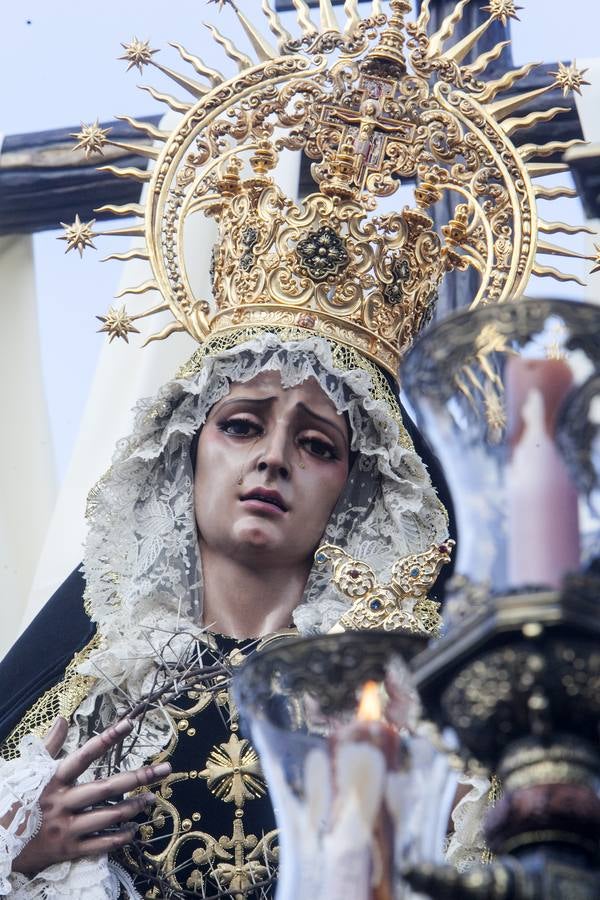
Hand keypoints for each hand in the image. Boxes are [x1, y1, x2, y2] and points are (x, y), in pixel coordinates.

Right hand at [13, 717, 170, 875]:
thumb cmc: (18, 802)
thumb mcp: (30, 772)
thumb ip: (49, 745)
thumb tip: (63, 719)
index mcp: (53, 780)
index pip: (84, 754)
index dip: (107, 738)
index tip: (129, 723)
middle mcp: (62, 803)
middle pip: (106, 788)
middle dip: (138, 777)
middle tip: (165, 769)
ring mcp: (66, 828)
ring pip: (108, 816)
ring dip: (134, 807)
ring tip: (152, 797)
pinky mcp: (69, 850)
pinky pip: (101, 844)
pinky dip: (120, 837)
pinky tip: (135, 828)